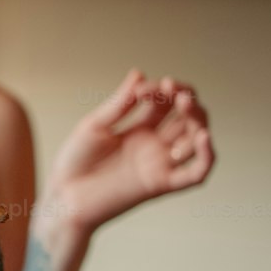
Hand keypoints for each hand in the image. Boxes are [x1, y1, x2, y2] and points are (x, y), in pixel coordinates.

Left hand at [43, 71, 213, 233]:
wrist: (63, 197)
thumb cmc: (75, 162)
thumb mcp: (95, 126)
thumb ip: (120, 104)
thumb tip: (139, 73)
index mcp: (141, 128)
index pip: (166, 102)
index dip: (162, 90)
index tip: (143, 88)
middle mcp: (155, 145)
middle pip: (187, 117)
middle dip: (186, 99)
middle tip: (174, 91)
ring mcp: (159, 164)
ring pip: (195, 140)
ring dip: (197, 120)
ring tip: (185, 104)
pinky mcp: (160, 185)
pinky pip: (194, 175)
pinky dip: (206, 157)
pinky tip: (203, 136)